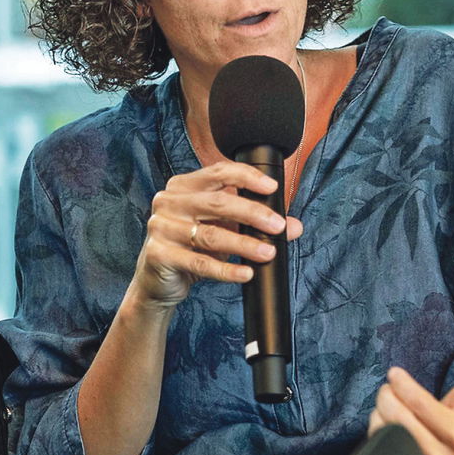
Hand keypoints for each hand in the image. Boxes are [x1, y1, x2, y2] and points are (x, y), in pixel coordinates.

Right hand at [131, 162, 303, 309]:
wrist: (158, 282)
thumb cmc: (191, 249)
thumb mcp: (222, 231)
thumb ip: (254, 224)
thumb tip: (295, 226)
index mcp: (183, 186)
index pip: (218, 172)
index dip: (247, 177)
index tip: (272, 188)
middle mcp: (169, 202)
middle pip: (217, 203)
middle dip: (253, 213)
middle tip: (278, 226)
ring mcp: (162, 228)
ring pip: (211, 235)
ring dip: (244, 245)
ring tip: (268, 252)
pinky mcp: (160, 255)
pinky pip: (200, 263)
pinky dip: (226, 270)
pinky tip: (246, 272)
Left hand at [368, 345, 453, 454]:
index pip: (422, 407)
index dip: (404, 386)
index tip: (395, 374)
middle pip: (400, 423)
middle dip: (388, 399)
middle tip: (387, 388)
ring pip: (388, 438)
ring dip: (380, 415)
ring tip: (387, 405)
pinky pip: (382, 454)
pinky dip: (378, 433)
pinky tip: (386, 423)